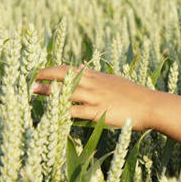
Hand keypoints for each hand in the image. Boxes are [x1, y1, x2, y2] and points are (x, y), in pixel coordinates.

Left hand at [33, 65, 155, 129]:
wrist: (150, 105)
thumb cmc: (135, 95)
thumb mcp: (114, 81)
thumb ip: (97, 77)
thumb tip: (81, 68)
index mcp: (98, 77)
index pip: (70, 69)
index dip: (53, 69)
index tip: (39, 71)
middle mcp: (94, 84)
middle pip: (64, 76)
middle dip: (46, 75)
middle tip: (29, 78)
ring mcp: (95, 97)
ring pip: (66, 91)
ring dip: (48, 91)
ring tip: (33, 91)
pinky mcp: (98, 112)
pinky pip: (75, 111)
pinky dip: (61, 111)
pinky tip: (50, 113)